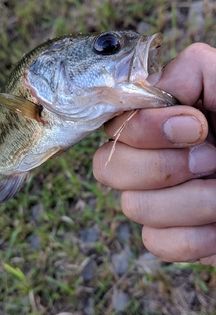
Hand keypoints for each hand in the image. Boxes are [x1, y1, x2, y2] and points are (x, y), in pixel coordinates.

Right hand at [93, 43, 215, 265]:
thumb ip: (192, 71)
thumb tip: (152, 91)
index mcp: (163, 119)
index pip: (115, 123)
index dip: (145, 129)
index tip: (197, 128)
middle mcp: (152, 157)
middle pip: (109, 167)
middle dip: (163, 167)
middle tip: (213, 161)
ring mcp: (160, 199)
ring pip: (133, 207)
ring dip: (190, 202)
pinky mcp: (173, 236)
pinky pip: (157, 242)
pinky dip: (195, 237)